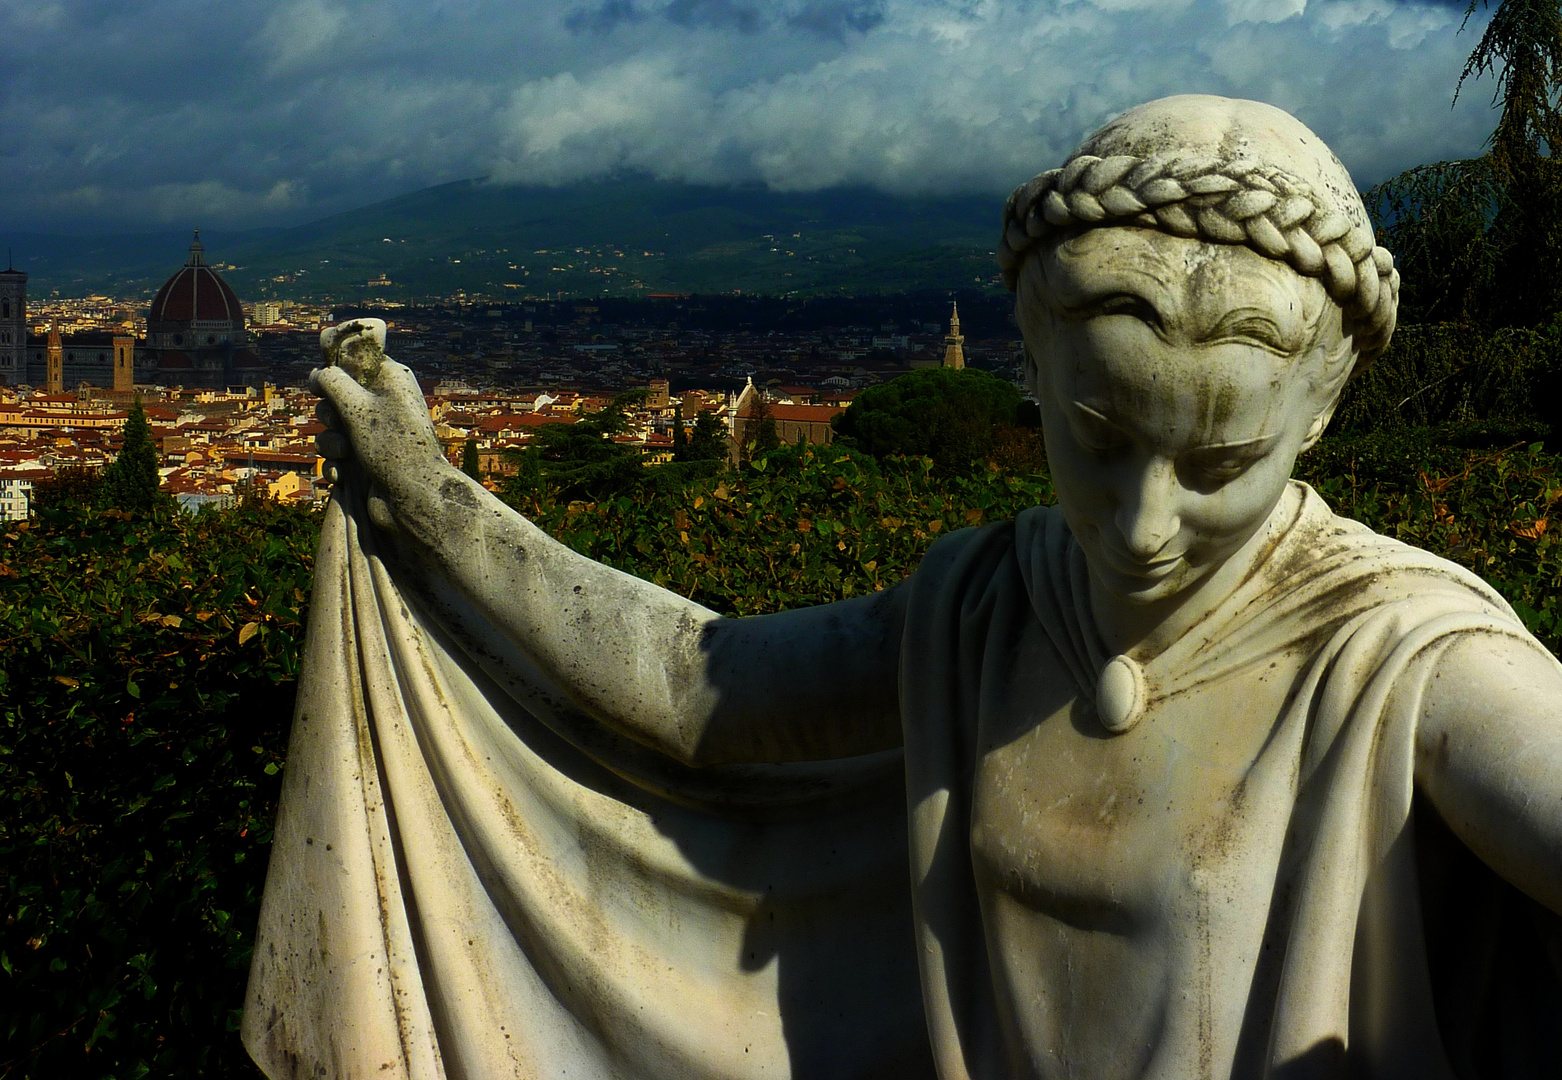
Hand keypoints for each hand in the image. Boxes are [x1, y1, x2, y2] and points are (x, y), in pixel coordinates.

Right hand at [310, 319, 449, 509]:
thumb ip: (332, 381)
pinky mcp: (367, 460)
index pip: (355, 361)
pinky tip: (344, 476)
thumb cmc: (393, 447)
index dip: (335, 371)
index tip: (322, 385)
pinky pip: (337, 457)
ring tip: (347, 455)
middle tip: (341, 425)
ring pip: (332, 430)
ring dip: (331, 443)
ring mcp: (375, 434)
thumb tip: (316, 374)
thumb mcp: (357, 406)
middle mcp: (384, 404)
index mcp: (390, 381)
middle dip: (329, 415)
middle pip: (336, 397)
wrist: (415, 500)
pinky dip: (337, 466)